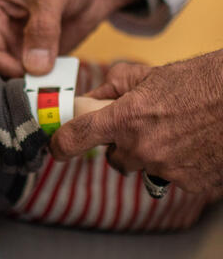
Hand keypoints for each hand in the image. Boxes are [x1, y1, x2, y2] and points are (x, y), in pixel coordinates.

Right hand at [0, 0, 140, 76]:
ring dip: (28, 88)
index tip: (23, 72)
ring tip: (45, 93)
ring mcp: (18, 49)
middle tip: (33, 90)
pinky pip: (34, 80)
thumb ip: (43, 29)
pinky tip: (55, 89)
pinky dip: (44, 87)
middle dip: (11, 80)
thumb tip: (35, 67)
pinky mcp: (37, 60)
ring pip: (12, 78)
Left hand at [51, 51, 222, 199]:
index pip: (75, 138)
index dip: (60, 145)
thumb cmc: (201, 80)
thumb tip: (90, 99)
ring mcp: (167, 169)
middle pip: (114, 159)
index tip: (56, 149)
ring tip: (178, 131)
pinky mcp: (192, 183)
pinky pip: (174, 178)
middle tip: (146, 127)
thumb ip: (113, 87)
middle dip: (123, 146)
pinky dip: (181, 165)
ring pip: (145, 168)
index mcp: (124, 119)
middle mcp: (141, 148)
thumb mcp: (149, 74)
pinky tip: (196, 145)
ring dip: (153, 155)